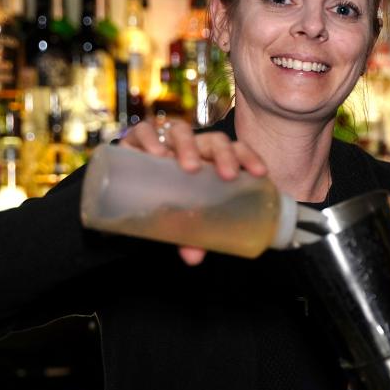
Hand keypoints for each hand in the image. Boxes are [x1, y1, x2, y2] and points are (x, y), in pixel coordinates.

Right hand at [120, 117, 267, 264]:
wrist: (129, 187)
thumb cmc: (167, 201)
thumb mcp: (183, 219)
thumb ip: (190, 235)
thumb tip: (193, 258)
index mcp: (211, 160)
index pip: (237, 151)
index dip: (249, 158)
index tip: (260, 174)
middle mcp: (193, 147)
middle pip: (214, 141)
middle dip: (224, 155)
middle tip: (227, 175)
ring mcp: (165, 140)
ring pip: (181, 131)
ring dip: (189, 146)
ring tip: (191, 167)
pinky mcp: (137, 140)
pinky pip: (144, 131)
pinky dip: (150, 139)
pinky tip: (156, 155)